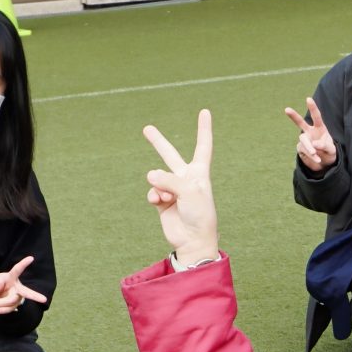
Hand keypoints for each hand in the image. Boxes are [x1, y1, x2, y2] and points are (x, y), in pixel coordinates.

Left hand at [0, 255, 47, 314]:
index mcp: (11, 277)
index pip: (17, 270)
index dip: (23, 264)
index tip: (31, 258)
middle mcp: (17, 287)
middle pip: (26, 292)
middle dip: (35, 296)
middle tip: (44, 299)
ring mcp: (17, 297)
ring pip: (11, 302)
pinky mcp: (15, 305)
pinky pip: (9, 309)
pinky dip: (1, 310)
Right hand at [145, 110, 220, 266]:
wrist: (194, 240)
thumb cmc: (200, 215)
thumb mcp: (189, 192)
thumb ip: (169, 179)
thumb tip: (149, 176)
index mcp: (199, 173)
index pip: (203, 146)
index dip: (203, 129)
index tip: (205, 112)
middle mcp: (185, 179)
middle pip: (169, 155)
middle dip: (158, 142)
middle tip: (146, 128)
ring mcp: (172, 190)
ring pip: (157, 177)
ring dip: (159, 185)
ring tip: (166, 196)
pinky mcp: (161, 202)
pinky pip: (152, 192)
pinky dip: (154, 196)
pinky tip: (159, 202)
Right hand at [288, 97, 336, 172]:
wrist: (324, 164)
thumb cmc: (329, 153)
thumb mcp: (331, 150)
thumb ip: (325, 146)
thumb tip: (314, 144)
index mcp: (320, 128)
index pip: (316, 116)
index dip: (312, 107)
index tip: (308, 99)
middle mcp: (310, 132)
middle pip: (301, 123)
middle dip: (294, 116)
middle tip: (286, 109)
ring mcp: (304, 140)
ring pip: (303, 141)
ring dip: (310, 148)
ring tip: (316, 155)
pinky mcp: (301, 148)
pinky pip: (304, 151)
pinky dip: (311, 156)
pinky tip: (317, 160)